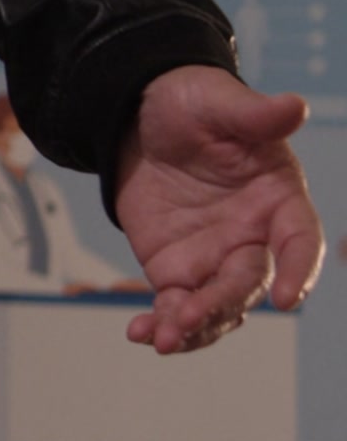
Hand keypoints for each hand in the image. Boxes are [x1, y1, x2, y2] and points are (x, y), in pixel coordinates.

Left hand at [111, 65, 322, 353]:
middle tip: (191, 315)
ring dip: (194, 327)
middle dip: (223, 303)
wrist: (139, 116)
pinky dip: (161, 324)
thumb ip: (255, 115)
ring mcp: (215, 258)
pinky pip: (175, 306)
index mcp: (278, 200)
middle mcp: (254, 238)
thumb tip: (294, 107)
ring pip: (217, 306)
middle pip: (251, 282)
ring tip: (162, 338)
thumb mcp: (218, 102)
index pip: (301, 242)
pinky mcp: (177, 269)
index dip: (300, 270)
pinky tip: (141, 334)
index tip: (288, 299)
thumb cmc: (191, 105)